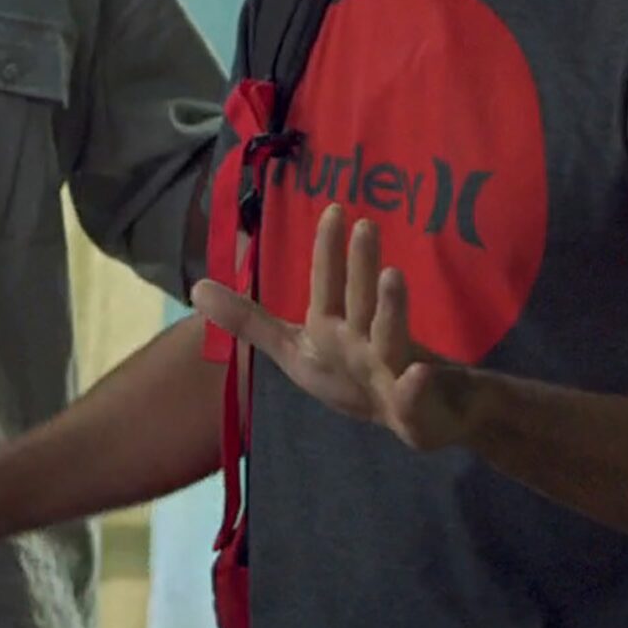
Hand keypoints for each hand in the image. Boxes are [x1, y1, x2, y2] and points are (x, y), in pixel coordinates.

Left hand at [191, 203, 477, 450]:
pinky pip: (416, 404)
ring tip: (393, 275)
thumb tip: (196, 288)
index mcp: (337, 329)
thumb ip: (250, 322)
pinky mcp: (420, 415)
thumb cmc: (355, 378)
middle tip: (364, 224)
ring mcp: (398, 375)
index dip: (328, 250)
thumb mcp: (297, 351)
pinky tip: (420, 374)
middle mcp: (369, 342)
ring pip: (393, 339)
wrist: (431, 419)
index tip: (333, 208)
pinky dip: (417, 391)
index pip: (328, 284)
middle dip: (360, 265)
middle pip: (362, 300)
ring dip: (393, 309)